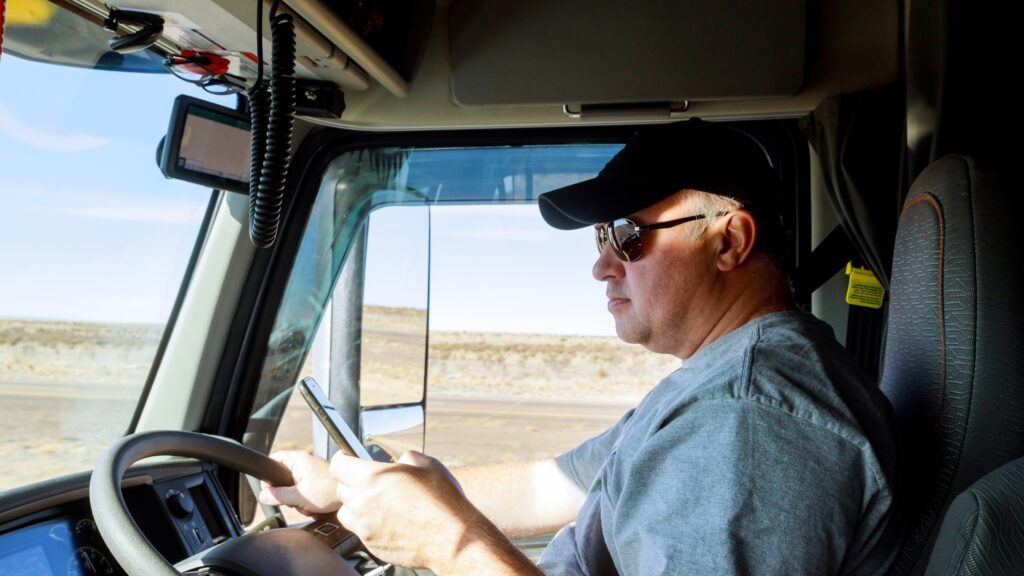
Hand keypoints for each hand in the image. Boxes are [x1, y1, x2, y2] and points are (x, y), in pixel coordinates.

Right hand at [259, 451, 340, 515]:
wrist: (351, 496)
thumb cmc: (329, 491)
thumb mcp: (298, 496)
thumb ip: (278, 496)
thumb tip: (263, 495)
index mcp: (298, 460)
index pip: (275, 459)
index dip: (269, 475)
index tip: (269, 489)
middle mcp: (304, 462)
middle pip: (283, 478)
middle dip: (287, 494)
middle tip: (294, 501)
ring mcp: (311, 471)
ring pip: (294, 488)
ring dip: (298, 501)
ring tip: (308, 505)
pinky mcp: (317, 481)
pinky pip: (304, 491)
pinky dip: (307, 501)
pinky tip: (314, 507)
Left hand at [330, 451, 479, 570]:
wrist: (452, 538)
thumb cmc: (442, 502)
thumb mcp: (426, 464)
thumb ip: (405, 459)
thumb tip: (399, 462)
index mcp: (372, 478)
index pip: (337, 465)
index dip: (342, 459)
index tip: (347, 458)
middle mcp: (362, 503)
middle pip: (340, 489)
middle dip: (352, 482)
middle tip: (370, 482)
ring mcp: (365, 527)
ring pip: (346, 512)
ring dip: (356, 505)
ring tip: (377, 503)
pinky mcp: (371, 545)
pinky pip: (359, 530)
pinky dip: (367, 524)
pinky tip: (387, 520)